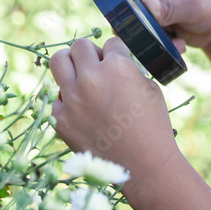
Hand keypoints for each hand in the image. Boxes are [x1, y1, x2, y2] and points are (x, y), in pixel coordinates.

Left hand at [49, 37, 181, 183]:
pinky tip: (81, 109)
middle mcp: (90, 78)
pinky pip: (56, 98)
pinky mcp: (60, 120)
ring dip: (70, 65)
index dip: (117, 52)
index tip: (119, 63)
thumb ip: (128, 70)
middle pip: (79, 46)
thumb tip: (112, 62)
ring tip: (80, 77)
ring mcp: (72, 99)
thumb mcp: (150, 89)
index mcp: (117, 66)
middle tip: (97, 67)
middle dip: (90, 54)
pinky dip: (67, 100)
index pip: (110, 43)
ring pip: (57, 61)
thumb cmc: (154, 127)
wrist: (144, 166)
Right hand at [130, 0, 210, 51]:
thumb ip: (171, 8)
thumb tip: (147, 5)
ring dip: (156, 40)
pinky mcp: (151, 19)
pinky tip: (178, 43)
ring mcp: (148, 3)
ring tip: (179, 43)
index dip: (131, 15)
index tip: (147, 33)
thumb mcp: (195, 7)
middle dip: (147, 32)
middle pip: (129, 12)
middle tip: (172, 41)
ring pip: (137, 28)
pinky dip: (160, 44)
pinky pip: (146, 36)